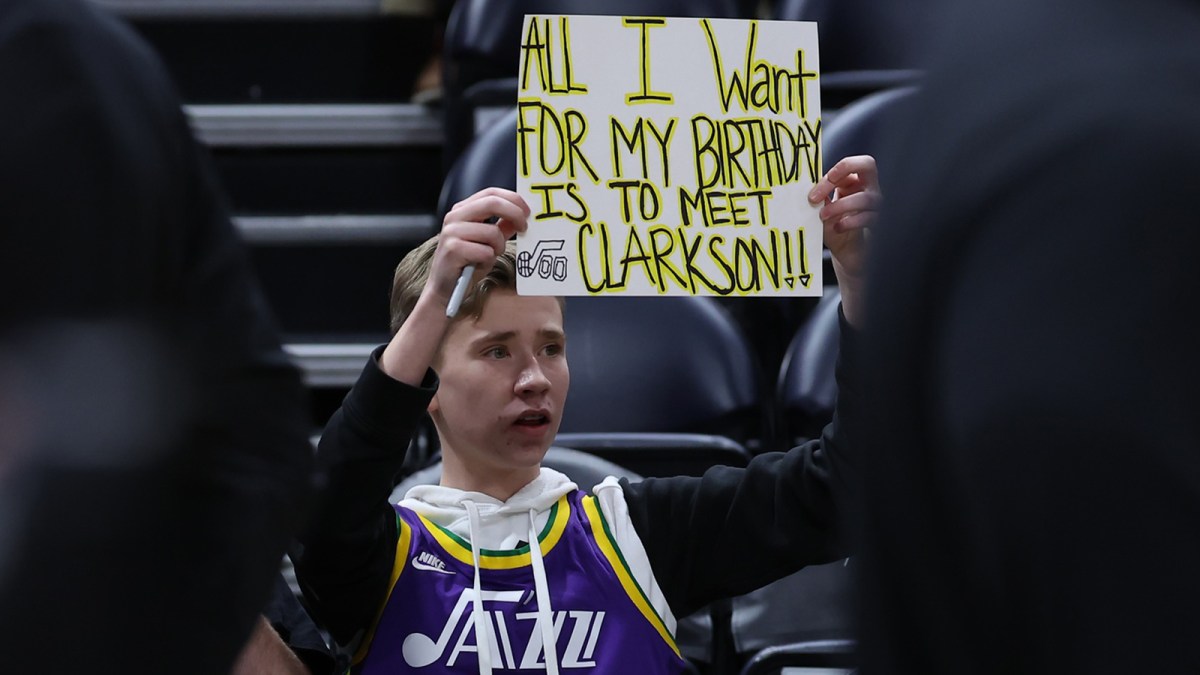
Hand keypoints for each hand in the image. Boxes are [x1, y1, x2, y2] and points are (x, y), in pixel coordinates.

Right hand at [426, 188, 530, 305]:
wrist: (446, 288)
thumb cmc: (468, 263)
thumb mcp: (489, 242)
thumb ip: (502, 227)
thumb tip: (521, 215)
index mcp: (463, 210)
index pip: (491, 192)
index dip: (513, 199)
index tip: (527, 212)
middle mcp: (455, 216)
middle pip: (491, 203)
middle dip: (514, 214)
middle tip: (525, 228)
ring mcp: (451, 232)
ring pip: (492, 232)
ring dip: (499, 247)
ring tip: (491, 256)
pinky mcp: (452, 249)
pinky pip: (485, 251)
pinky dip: (488, 260)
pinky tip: (479, 265)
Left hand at [808, 155, 879, 288]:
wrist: (848, 255)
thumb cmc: (836, 229)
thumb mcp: (823, 211)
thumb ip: (819, 197)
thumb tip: (804, 185)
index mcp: (853, 183)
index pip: (849, 165)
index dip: (835, 169)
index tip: (817, 183)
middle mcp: (868, 190)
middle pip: (868, 164)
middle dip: (844, 171)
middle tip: (825, 185)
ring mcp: (875, 206)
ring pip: (866, 197)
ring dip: (841, 205)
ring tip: (823, 216)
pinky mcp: (876, 224)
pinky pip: (868, 218)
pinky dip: (850, 222)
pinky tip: (837, 228)